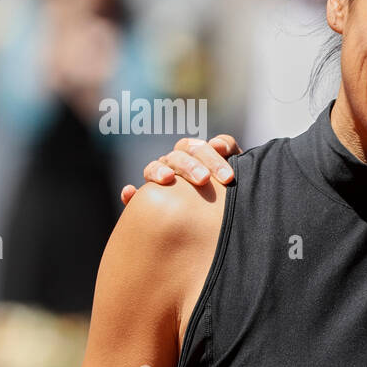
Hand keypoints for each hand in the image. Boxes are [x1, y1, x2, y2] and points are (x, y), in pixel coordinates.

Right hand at [121, 134, 240, 204]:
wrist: (223, 223)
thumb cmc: (230, 195)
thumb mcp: (236, 177)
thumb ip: (232, 155)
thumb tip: (217, 144)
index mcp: (196, 156)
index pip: (199, 148)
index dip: (212, 157)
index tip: (227, 176)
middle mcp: (176, 165)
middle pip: (178, 156)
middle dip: (191, 165)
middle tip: (204, 179)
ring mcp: (160, 181)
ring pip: (153, 168)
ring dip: (158, 171)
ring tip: (167, 179)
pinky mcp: (146, 202)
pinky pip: (134, 197)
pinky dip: (131, 194)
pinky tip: (130, 192)